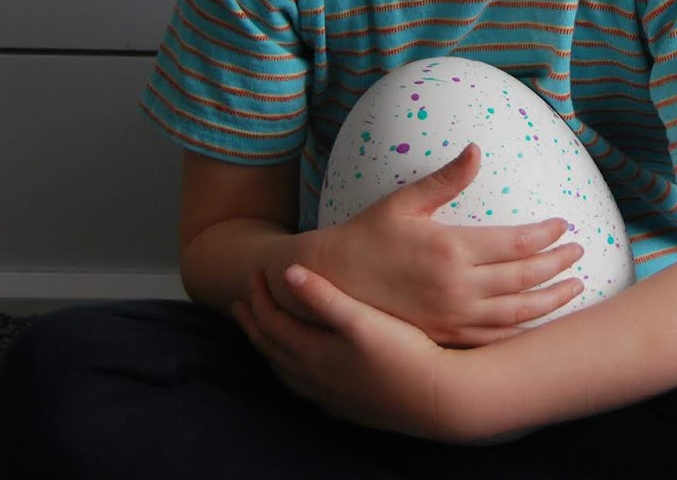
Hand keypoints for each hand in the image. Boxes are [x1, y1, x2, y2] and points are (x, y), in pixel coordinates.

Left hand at [234, 265, 464, 439]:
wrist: (435, 397)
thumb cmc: (403, 352)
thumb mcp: (361, 319)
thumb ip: (323, 296)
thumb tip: (288, 271)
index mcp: (313, 354)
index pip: (271, 323)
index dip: (259, 297)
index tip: (254, 273)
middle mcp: (314, 379)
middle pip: (271, 348)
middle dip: (254, 323)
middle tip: (242, 303)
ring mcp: (329, 395)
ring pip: (286, 371)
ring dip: (270, 348)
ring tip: (264, 333)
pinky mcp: (347, 405)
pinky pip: (305, 387)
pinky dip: (293, 371)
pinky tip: (304, 368)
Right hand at [294, 143, 584, 345]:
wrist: (329, 283)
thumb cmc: (366, 237)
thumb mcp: (403, 202)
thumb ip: (445, 179)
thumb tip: (475, 149)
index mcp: (451, 248)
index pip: (515, 242)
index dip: (545, 234)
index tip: (565, 226)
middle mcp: (457, 286)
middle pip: (524, 277)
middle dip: (557, 265)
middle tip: (579, 253)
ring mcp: (452, 316)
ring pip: (516, 312)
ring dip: (550, 300)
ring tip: (574, 287)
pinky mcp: (445, 336)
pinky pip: (493, 338)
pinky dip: (522, 331)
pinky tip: (538, 323)